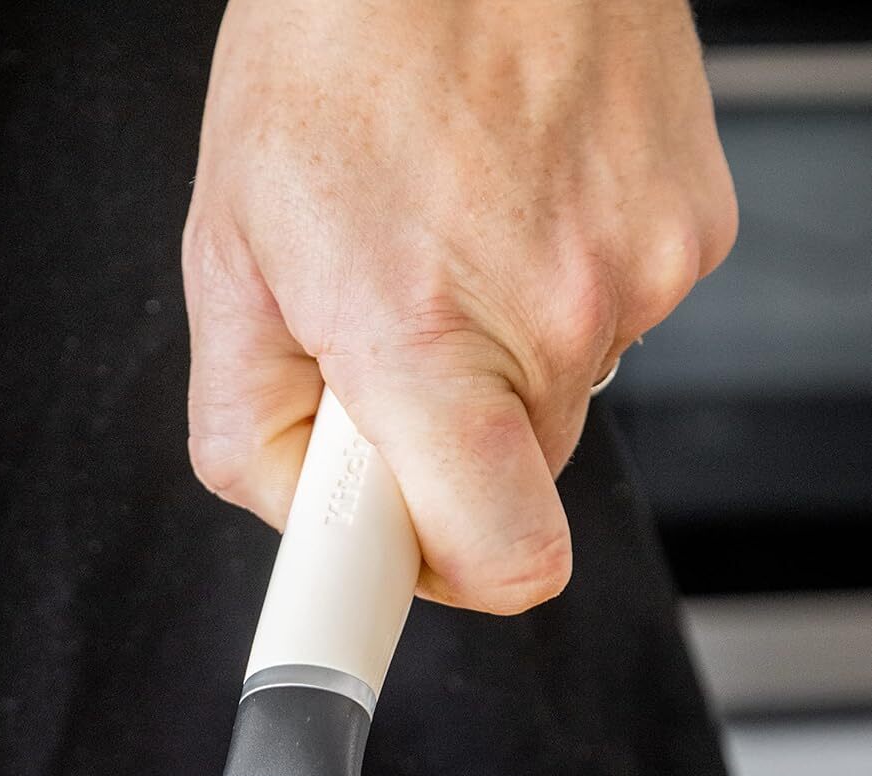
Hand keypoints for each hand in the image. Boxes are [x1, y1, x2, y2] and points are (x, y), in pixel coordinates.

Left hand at [183, 0, 735, 611]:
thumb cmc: (334, 49)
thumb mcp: (225, 255)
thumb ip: (248, 428)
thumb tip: (304, 516)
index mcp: (423, 338)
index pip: (500, 559)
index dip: (445, 581)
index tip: (396, 569)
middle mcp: (553, 316)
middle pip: (510, 483)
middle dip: (443, 440)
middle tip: (389, 336)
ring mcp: (639, 273)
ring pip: (557, 398)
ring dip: (497, 356)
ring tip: (444, 235)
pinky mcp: (690, 232)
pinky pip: (610, 318)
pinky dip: (553, 288)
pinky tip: (507, 200)